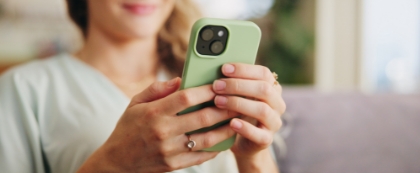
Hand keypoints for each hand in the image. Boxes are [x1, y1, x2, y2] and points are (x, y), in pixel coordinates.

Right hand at [78, 77, 236, 172]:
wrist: (117, 161)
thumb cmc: (128, 128)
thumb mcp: (135, 103)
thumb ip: (157, 89)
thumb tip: (180, 80)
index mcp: (154, 113)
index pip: (186, 98)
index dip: (206, 90)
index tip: (219, 84)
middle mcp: (163, 131)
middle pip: (202, 117)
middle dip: (224, 108)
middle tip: (237, 101)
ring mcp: (170, 150)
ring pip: (207, 139)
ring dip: (226, 129)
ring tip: (236, 120)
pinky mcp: (174, 164)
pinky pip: (201, 156)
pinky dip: (216, 147)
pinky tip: (225, 139)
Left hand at [212, 63, 285, 156]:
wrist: (243, 141)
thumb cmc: (238, 112)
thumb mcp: (239, 95)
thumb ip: (234, 83)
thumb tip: (217, 69)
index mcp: (273, 88)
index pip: (264, 73)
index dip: (244, 69)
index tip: (224, 68)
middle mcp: (277, 104)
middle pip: (264, 89)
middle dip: (238, 86)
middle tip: (217, 86)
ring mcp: (274, 122)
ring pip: (262, 110)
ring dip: (238, 103)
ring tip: (218, 101)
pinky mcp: (267, 139)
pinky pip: (259, 134)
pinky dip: (245, 128)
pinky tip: (232, 123)